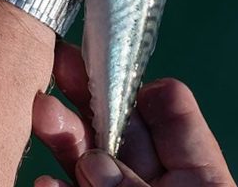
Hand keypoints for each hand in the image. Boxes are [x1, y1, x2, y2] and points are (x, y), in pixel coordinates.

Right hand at [32, 41, 236, 186]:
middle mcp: (157, 178)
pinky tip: (42, 182)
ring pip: (90, 159)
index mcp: (197, 171)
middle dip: (88, 93)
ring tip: (40, 111)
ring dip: (64, 133)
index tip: (110, 72)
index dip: (143, 88)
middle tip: (59, 62)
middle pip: (120, 125)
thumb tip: (93, 162)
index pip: (171, 109)